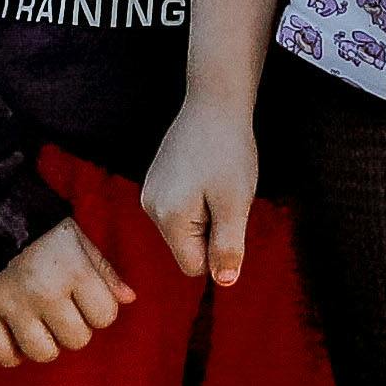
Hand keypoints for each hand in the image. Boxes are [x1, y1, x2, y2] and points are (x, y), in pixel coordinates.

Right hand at [0, 220, 132, 367]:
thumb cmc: (38, 227)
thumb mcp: (76, 238)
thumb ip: (103, 269)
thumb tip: (129, 299)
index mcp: (73, 270)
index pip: (105, 316)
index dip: (98, 308)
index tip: (83, 295)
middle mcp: (44, 291)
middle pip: (77, 339)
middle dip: (73, 327)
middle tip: (59, 308)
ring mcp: (12, 304)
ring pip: (43, 353)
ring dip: (44, 343)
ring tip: (38, 324)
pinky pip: (1, 354)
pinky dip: (10, 353)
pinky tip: (14, 337)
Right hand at [143, 104, 260, 289]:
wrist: (214, 102)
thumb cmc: (228, 152)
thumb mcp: (236, 204)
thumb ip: (228, 247)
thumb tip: (224, 282)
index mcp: (167, 217)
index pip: (193, 266)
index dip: (218, 249)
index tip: (229, 216)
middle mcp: (149, 207)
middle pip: (187, 247)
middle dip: (211, 230)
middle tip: (225, 195)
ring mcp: (150, 192)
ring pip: (184, 228)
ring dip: (207, 215)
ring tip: (216, 182)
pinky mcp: (156, 180)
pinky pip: (180, 209)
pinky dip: (199, 200)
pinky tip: (207, 172)